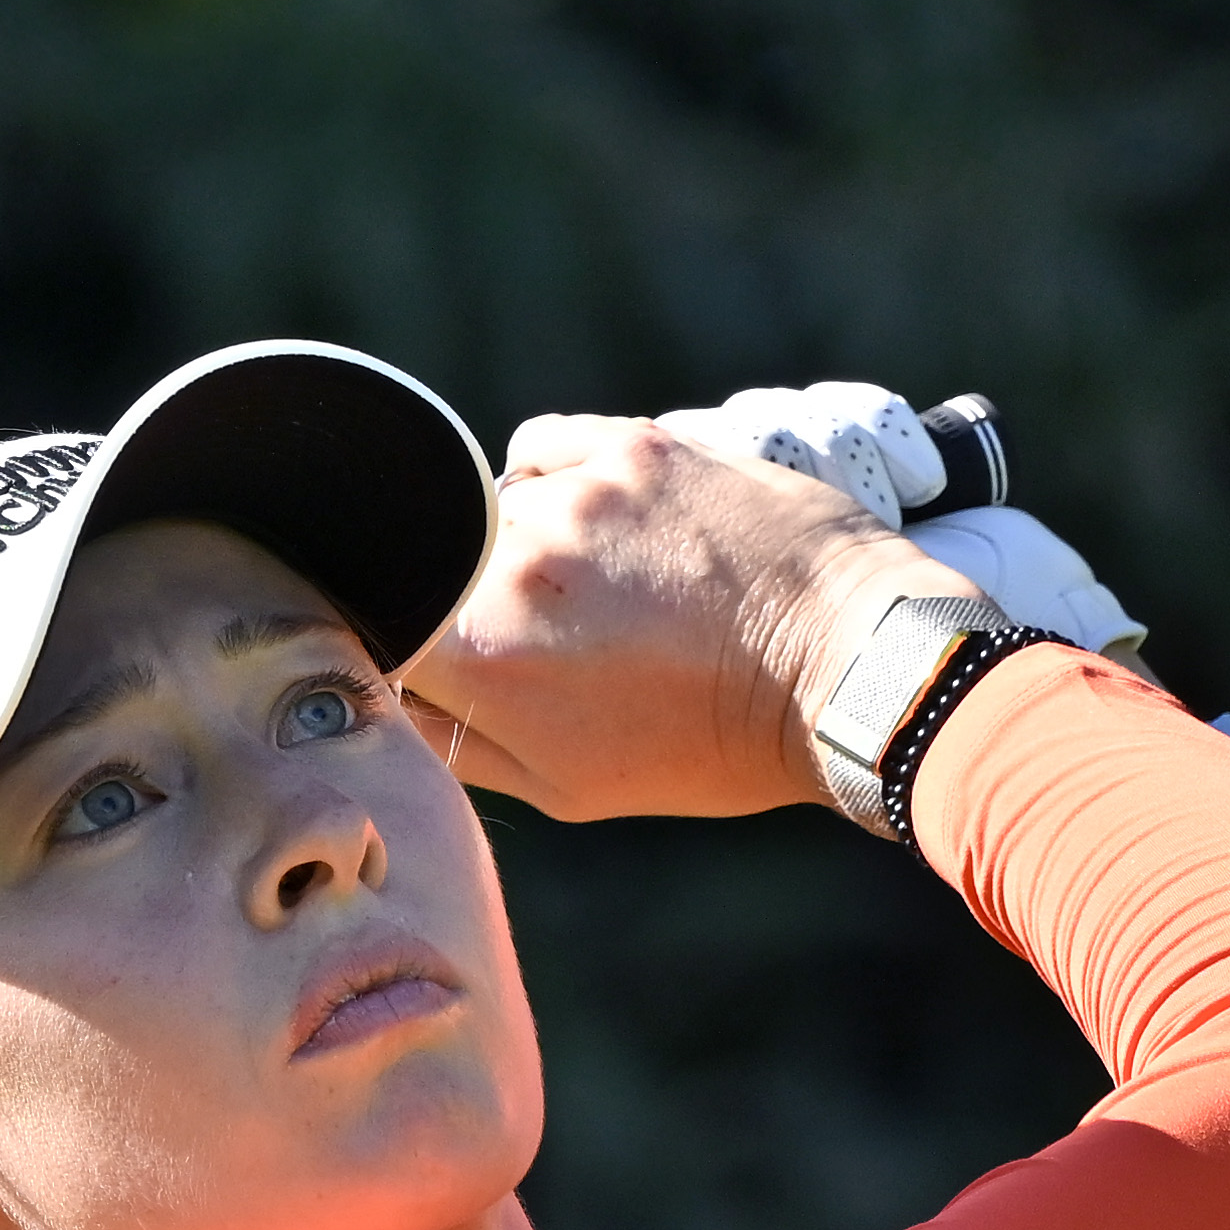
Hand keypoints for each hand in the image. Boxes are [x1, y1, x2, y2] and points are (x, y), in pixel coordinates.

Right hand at [399, 413, 967, 822]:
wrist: (846, 663)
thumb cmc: (714, 742)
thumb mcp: (572, 786)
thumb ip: (461, 742)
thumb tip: (400, 701)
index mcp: (482, 656)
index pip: (383, 632)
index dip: (407, 651)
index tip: (449, 666)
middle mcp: (512, 561)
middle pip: (435, 569)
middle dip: (474, 604)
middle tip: (556, 640)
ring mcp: (574, 491)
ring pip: (494, 509)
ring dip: (526, 546)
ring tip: (610, 593)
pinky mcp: (630, 442)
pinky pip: (544, 448)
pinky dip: (556, 482)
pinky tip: (608, 526)